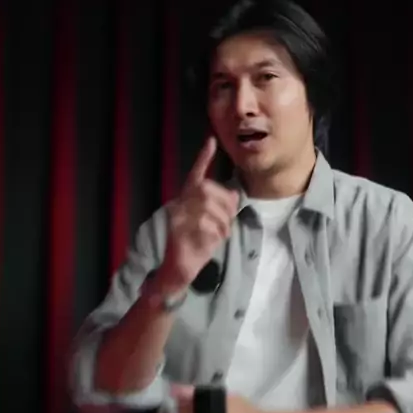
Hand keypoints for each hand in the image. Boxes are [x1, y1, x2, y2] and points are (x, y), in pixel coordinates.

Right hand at [162, 137, 238, 288]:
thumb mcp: (214, 226)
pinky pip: (204, 224)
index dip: (203, 158)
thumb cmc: (195, 247)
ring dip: (222, 222)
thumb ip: (223, 209)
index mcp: (187, 200)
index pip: (195, 174)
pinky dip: (214, 234)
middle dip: (225, 204)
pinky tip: (211, 243)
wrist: (177, 270)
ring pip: (208, 207)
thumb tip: (235, 194)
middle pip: (208, 189)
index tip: (211, 141)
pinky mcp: (177, 231)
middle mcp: (179, 205)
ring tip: (221, 235)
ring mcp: (177, 217)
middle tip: (228, 220)